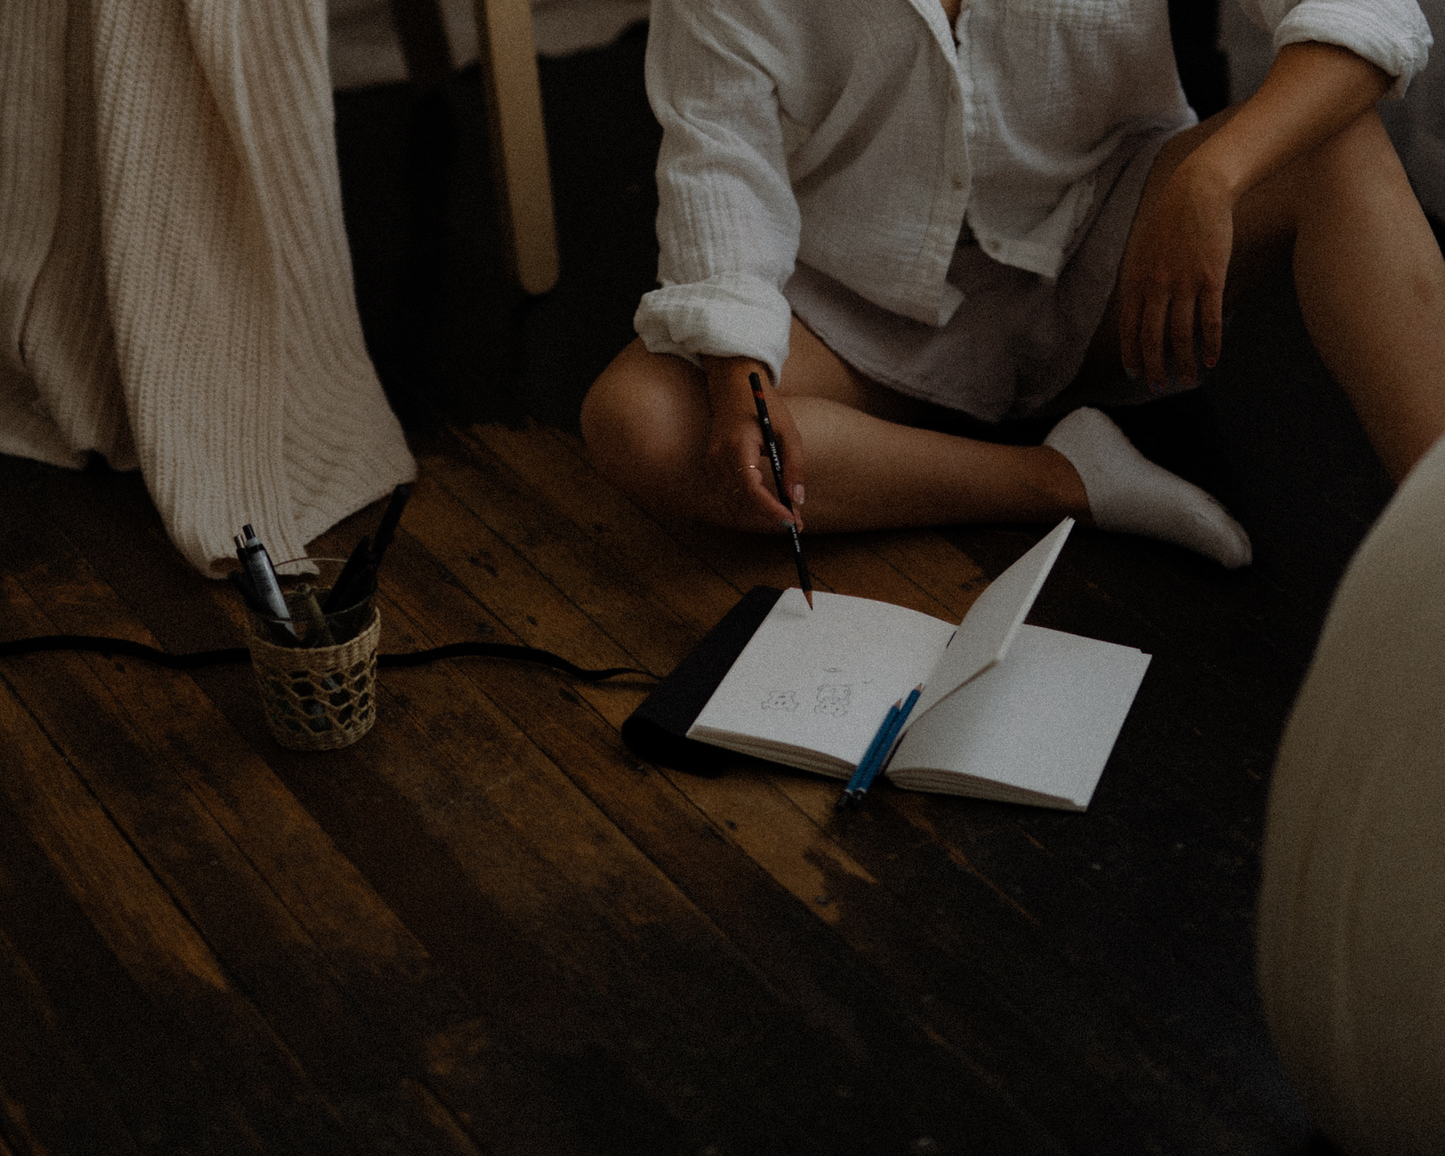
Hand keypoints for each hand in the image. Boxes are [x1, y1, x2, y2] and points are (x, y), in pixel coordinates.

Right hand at [701, 356, 806, 531]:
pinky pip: (730, 496)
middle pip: (743, 501)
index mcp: (737, 445)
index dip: (771, 509)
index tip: (792, 519)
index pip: (751, 489)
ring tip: (789, 515)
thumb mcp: (787, 431)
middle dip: (770, 515)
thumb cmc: (763, 407)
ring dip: (761, 513)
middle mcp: (718, 458)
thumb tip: (797, 499)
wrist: (732, 387)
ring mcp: (711, 464)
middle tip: (797, 523)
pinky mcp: (711, 468)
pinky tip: (770, 504)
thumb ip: (794, 465)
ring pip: (736, 504)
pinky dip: (750, 505)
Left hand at [1118, 156, 1234, 389]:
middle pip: (1152, 338)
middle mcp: (1156, 286)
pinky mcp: (1210, 279)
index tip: (1135, 373)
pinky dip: (1210, 344)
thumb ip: (1142, 280)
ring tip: (1188, 380)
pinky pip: (1209, 321)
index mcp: (1136, 280)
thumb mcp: (1144, 251)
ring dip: (1184, 363)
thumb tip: (1142, 308)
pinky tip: (1212, 361)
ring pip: (1181, 336)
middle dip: (1155, 368)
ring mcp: (1183, 284)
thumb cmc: (1171, 221)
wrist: (1198, 192)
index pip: (1129, 327)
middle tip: (1160, 388)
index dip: (1132, 353)